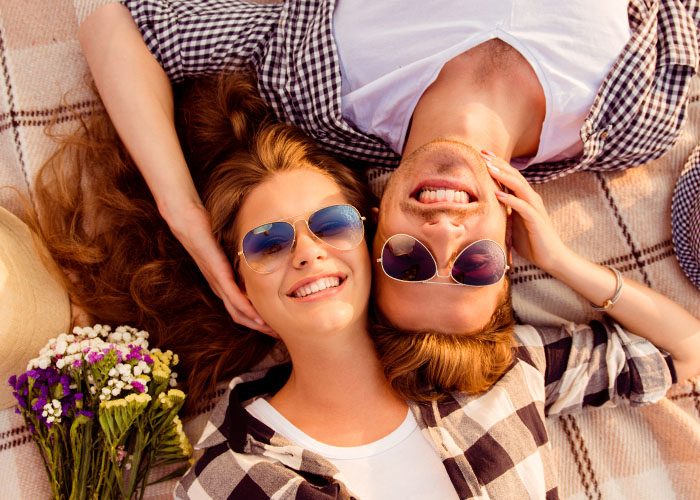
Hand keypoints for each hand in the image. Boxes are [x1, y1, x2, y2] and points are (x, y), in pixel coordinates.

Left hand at [164, 201, 276, 336]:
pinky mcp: (219, 275)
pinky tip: (259, 317)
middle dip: (261, 328)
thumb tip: (260, 251)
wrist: (187, 222)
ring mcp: (218, 283)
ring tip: (273, 331)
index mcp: (221, 284)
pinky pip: (234, 297)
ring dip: (256, 324)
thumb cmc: (207, 231)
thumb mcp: (229, 246)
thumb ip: (242, 254)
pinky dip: (247, 309)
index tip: (275, 324)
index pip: (240, 309)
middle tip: (280, 335)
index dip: (257, 320)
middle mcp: (219, 289)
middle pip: (240, 317)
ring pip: (238, 312)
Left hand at [481, 151, 569, 271]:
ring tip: (489, 168)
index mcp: (525, 198)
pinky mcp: (536, 220)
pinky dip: (510, 199)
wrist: (551, 257)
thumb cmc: (531, 241)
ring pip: (519, 187)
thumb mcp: (513, 223)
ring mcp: (535, 208)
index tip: (482, 155)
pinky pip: (522, 206)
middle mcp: (531, 199)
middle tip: (483, 153)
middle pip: (514, 176)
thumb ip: (505, 211)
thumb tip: (488, 206)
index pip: (511, 176)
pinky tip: (498, 194)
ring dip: (504, 177)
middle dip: (499, 164)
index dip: (498, 164)